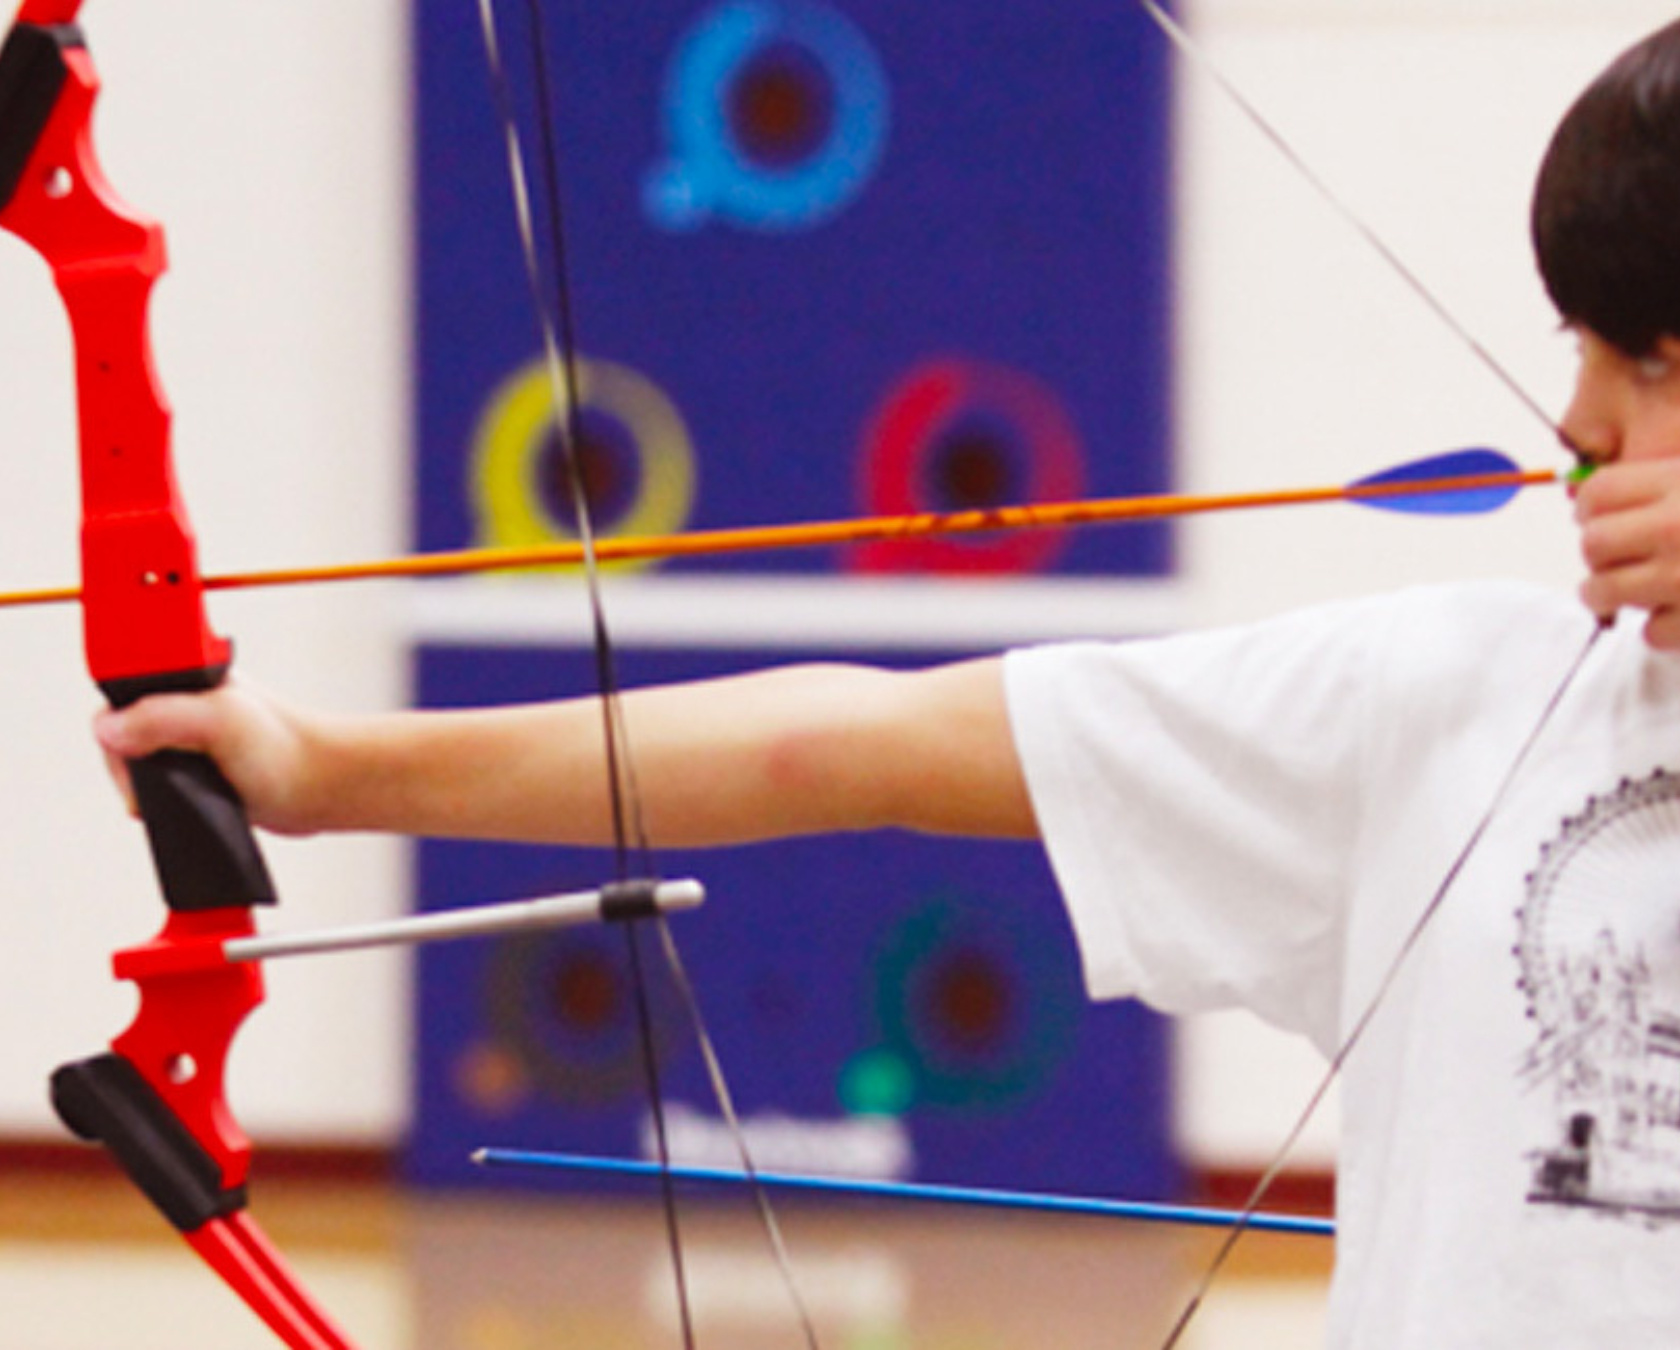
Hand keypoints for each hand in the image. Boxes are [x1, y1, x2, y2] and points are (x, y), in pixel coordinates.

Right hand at [93, 681, 326, 835]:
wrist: (322, 787)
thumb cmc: (285, 750)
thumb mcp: (221, 723)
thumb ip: (163, 718)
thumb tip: (109, 728)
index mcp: (183, 675)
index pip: (118, 698)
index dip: (120, 731)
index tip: (146, 756)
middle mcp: (182, 702)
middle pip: (123, 737)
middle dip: (138, 768)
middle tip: (175, 781)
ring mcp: (189, 737)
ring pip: (140, 767)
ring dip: (154, 787)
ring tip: (192, 792)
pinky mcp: (197, 769)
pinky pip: (161, 787)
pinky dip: (168, 801)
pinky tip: (194, 803)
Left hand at [1575, 459, 1679, 649]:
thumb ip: (1660, 489)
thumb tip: (1590, 510)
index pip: (1598, 493)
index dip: (1591, 510)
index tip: (1599, 520)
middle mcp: (1677, 528)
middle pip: (1592, 543)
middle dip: (1600, 556)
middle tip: (1620, 560)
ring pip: (1602, 591)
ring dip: (1612, 595)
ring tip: (1638, 588)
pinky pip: (1650, 633)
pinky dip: (1664, 627)